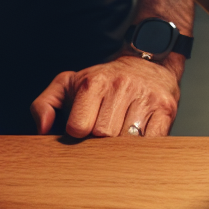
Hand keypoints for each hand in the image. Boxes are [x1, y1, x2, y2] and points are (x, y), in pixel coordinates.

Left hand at [31, 55, 179, 137]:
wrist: (150, 62)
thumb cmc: (106, 80)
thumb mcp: (70, 82)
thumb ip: (45, 103)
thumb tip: (43, 128)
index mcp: (95, 82)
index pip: (78, 127)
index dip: (79, 134)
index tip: (84, 129)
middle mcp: (122, 85)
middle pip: (103, 136)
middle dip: (100, 141)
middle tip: (103, 133)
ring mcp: (146, 97)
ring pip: (126, 141)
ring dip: (121, 145)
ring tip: (120, 133)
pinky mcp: (166, 108)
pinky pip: (151, 140)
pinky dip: (143, 146)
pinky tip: (137, 137)